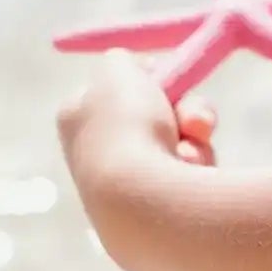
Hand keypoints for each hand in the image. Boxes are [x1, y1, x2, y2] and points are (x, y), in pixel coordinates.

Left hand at [57, 50, 216, 244]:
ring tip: (191, 149)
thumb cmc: (125, 127)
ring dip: (194, 137)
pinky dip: (196, 164)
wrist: (140, 200)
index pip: (109, 89)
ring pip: (180, 140)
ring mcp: (126, 186)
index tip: (162, 75)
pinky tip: (190, 173)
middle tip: (194, 117)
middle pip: (153, 114)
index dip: (141, 80)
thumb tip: (133, 70)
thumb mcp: (118, 70)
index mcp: (75, 120)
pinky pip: (189, 171)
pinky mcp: (156, 210)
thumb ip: (122, 60)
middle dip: (183, 110)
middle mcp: (97, 154)